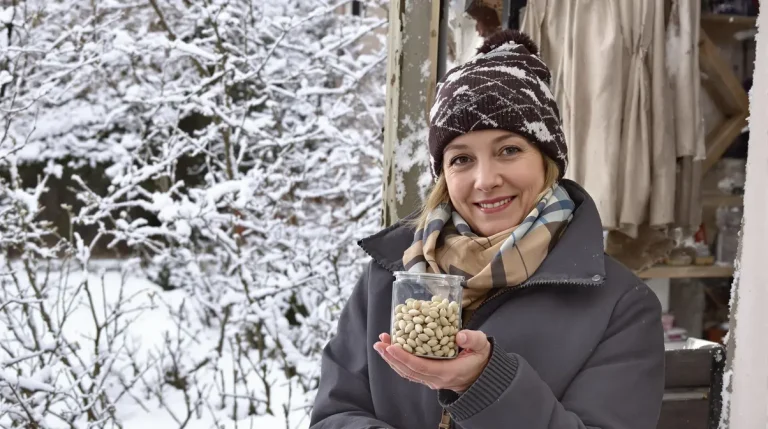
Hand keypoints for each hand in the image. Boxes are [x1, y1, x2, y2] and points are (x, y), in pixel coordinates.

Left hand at [373, 330, 491, 392]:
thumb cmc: (480, 358)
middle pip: (409, 371)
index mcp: (448, 372)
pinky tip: (390, 349)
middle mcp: (436, 379)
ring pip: (406, 372)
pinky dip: (398, 361)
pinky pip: (409, 371)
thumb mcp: (481, 346)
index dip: (405, 357)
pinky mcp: (428, 376)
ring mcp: (431, 379)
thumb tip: (460, 336)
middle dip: (391, 357)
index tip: (392, 346)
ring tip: (380, 344)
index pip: (421, 367)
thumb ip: (473, 339)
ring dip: (391, 359)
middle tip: (379, 344)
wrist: (482, 374)